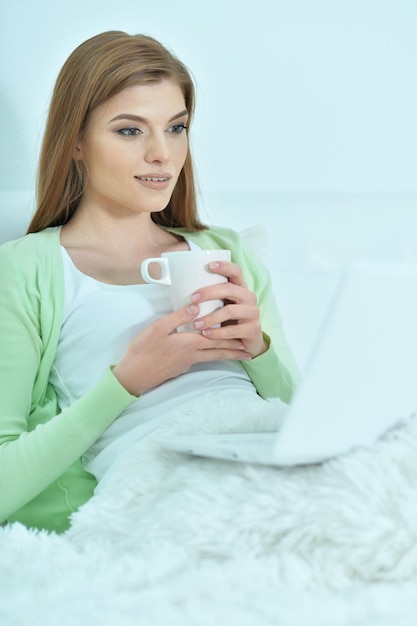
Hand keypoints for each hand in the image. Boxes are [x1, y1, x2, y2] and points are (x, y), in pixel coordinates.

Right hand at [112, 303, 252, 395]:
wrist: (133, 375)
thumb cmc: (143, 349)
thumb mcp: (158, 328)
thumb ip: (178, 317)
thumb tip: (197, 306)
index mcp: (189, 342)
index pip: (216, 340)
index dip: (232, 340)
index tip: (246, 339)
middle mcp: (192, 354)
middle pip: (218, 351)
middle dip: (235, 351)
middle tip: (250, 352)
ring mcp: (187, 363)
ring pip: (212, 357)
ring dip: (226, 356)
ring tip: (240, 356)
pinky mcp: (181, 367)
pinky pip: (202, 359)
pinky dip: (212, 356)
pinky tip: (211, 353)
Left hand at [190, 260, 267, 357]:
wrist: (245, 344)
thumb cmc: (228, 322)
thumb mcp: (221, 306)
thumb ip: (210, 298)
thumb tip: (181, 287)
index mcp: (241, 288)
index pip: (236, 271)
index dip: (225, 267)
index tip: (209, 266)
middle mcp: (249, 298)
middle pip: (229, 289)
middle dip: (209, 293)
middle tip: (192, 300)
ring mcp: (253, 313)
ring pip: (230, 311)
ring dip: (210, 317)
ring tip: (196, 324)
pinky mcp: (254, 330)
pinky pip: (233, 330)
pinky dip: (217, 333)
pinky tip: (206, 334)